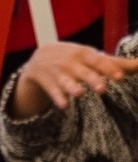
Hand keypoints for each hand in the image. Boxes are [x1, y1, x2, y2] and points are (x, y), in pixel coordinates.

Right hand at [7, 41, 137, 115]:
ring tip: (79, 93)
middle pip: (84, 72)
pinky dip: (58, 98)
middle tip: (102, 89)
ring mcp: (59, 74)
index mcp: (85, 54)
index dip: (109, 68)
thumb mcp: (93, 57)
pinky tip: (64, 106)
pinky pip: (53, 92)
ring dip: (72, 87)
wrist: (40, 58)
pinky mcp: (49, 83)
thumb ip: (117, 63)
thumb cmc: (75, 59)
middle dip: (92, 79)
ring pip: (67, 81)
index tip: (120, 77)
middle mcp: (72, 63)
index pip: (99, 61)